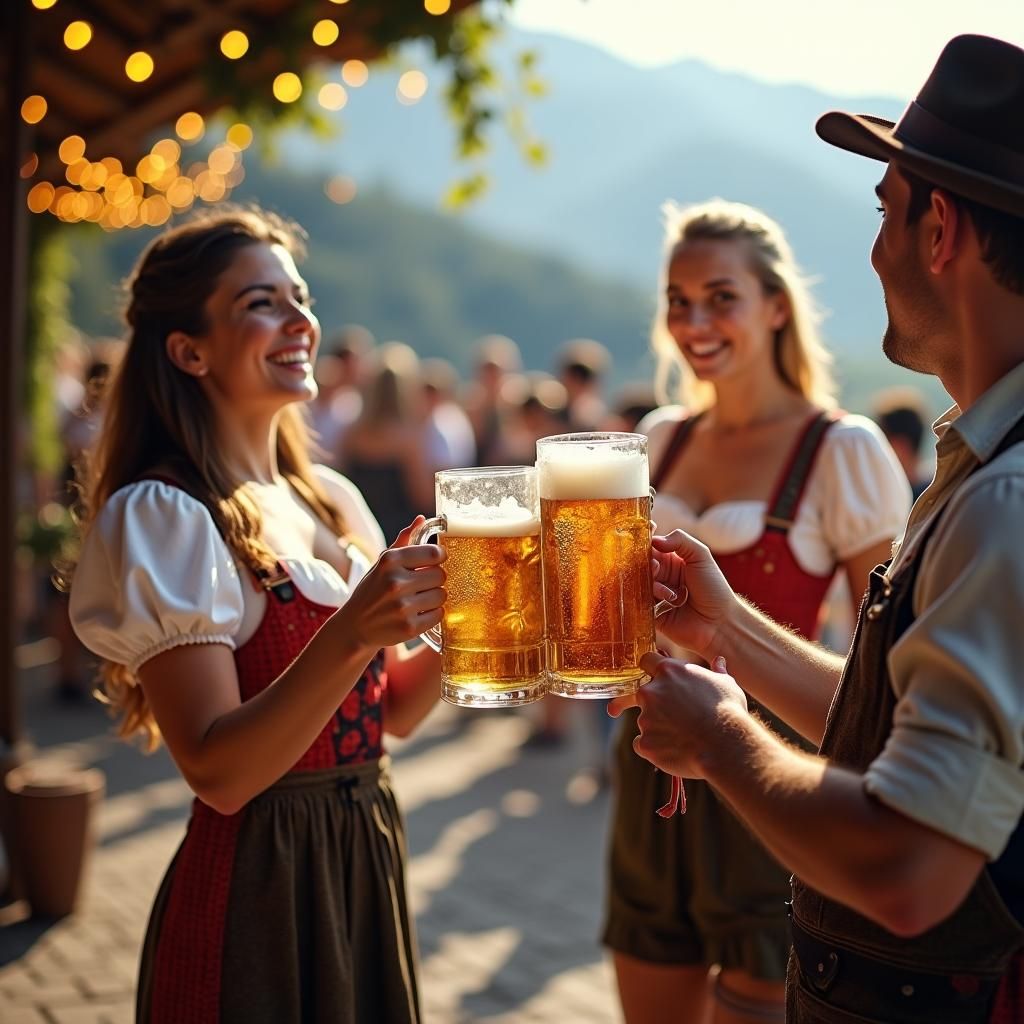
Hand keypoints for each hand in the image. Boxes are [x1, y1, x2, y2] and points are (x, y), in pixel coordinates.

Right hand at [340, 516, 445, 650]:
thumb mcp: (382, 563)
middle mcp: (395, 582)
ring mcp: (402, 607)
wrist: (355, 627)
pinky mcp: (409, 628)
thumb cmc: (372, 590)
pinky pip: (439, 615)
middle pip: (441, 575)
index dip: (439, 557)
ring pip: (441, 595)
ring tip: (419, 599)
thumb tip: (422, 519)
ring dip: (435, 597)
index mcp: (389, 561)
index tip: (435, 561)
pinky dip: (432, 614)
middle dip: (435, 579)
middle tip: (423, 583)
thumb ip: (404, 540)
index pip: (434, 553)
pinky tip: (418, 613)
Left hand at [607, 654, 746, 778]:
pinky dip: (654, 748)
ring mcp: (645, 717)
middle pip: (634, 693)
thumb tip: (719, 661)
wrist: (725, 745)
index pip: (646, 660)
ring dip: (656, 729)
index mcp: (669, 671)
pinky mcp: (645, 742)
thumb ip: (717, 672)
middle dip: (625, 701)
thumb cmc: (729, 712)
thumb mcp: (726, 685)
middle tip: (615, 710)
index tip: (650, 676)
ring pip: (644, 722)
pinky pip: (642, 744)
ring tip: (682, 738)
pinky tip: (673, 752)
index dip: (649, 669)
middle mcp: (651, 691)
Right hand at [651, 530, 736, 657]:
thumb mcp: (701, 556)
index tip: (646, 548)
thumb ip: (680, 540)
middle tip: (656, 570)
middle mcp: (662, 577)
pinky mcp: (652, 613)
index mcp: (672, 561)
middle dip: (647, 566)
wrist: (720, 623)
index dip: (646, 547)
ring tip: (669, 594)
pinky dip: (647, 601)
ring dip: (652, 585)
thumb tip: (654, 540)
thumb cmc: (714, 589)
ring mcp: (656, 595)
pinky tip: (666, 602)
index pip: (651, 549)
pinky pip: (639, 604)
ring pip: (639, 584)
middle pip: (641, 566)